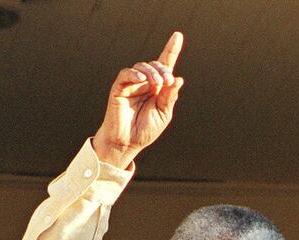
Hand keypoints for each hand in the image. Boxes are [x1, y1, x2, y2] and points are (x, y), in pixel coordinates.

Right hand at [92, 32, 183, 167]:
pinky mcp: (120, 88)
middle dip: (163, 70)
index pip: (165, 66)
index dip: (171, 50)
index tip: (178, 36)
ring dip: (152, 73)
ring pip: (142, 66)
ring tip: (156, 85)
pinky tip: (142, 80)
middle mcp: (145, 83)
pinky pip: (126, 74)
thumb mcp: (163, 114)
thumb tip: (178, 79)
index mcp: (157, 88)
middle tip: (167, 82)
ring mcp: (132, 84)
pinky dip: (135, 73)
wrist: (127, 143)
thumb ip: (170, 97)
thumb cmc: (145, 130)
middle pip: (155, 65)